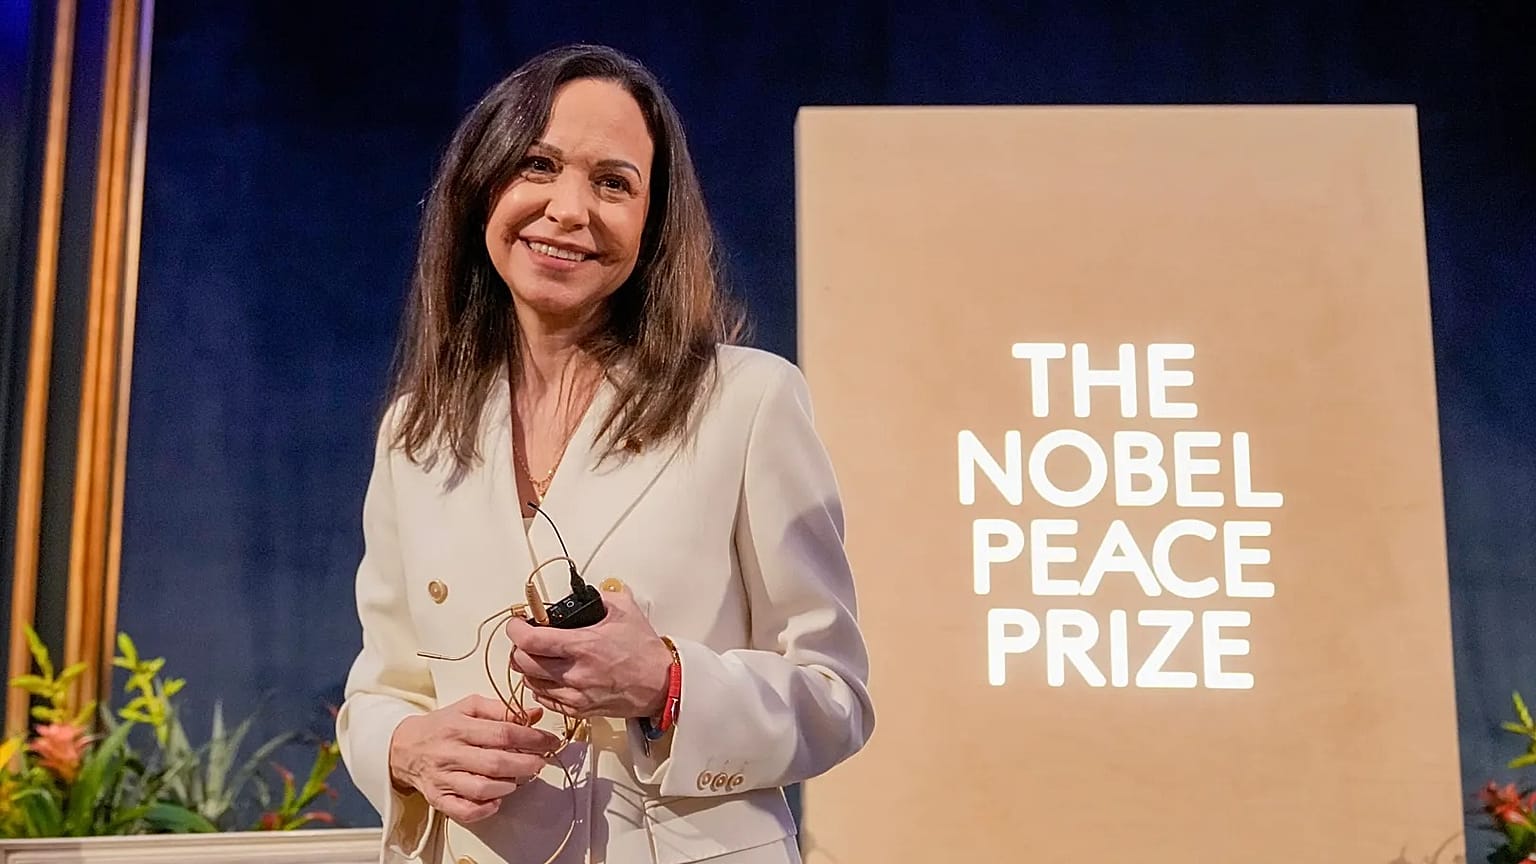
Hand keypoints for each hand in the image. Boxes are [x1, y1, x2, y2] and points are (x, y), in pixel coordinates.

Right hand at [388, 695, 561, 823]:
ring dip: (508, 786)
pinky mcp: (438, 798)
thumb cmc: (442, 726)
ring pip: (481, 789)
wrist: (404, 746)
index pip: (503, 733)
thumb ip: (502, 709)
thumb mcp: (469, 707)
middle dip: (526, 764)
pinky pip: (464, 811)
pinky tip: (497, 799)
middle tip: (540, 762)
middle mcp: (450, 753)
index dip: (532, 739)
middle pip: (495, 763)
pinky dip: (485, 809)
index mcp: (459, 727)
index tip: (550, 741)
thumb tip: (534, 714)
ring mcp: (443, 778)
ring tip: (518, 778)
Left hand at [505, 585, 673, 719]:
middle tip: (526, 639)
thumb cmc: (645, 651)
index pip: (530, 640)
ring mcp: (575, 694)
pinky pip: (545, 700)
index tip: (516, 623)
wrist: (662, 684)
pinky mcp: (578, 710)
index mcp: (583, 645)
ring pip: (530, 683)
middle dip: (520, 648)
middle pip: (523, 663)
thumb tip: (584, 593)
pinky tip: (550, 677)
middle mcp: (574, 673)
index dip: (515, 629)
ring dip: (529, 669)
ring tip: (539, 658)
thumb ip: (600, 596)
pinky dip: (541, 687)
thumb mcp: (625, 610)